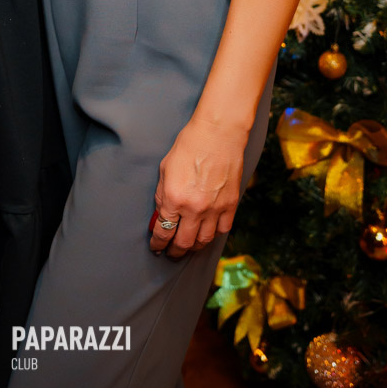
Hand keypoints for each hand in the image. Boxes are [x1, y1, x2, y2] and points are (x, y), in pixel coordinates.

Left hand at [149, 117, 245, 259]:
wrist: (218, 134)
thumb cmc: (188, 145)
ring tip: (188, 248)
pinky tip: (207, 233)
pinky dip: (213, 235)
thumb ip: (162, 195)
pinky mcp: (230, 205)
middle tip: (170, 253)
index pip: (163, 231)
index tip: (155, 247)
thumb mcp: (165, 169)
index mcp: (174, 198)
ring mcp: (214, 209)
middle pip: (183, 243)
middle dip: (174, 252)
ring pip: (203, 241)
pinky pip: (222, 230)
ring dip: (193, 248)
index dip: (157, 243)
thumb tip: (160, 214)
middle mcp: (194, 209)